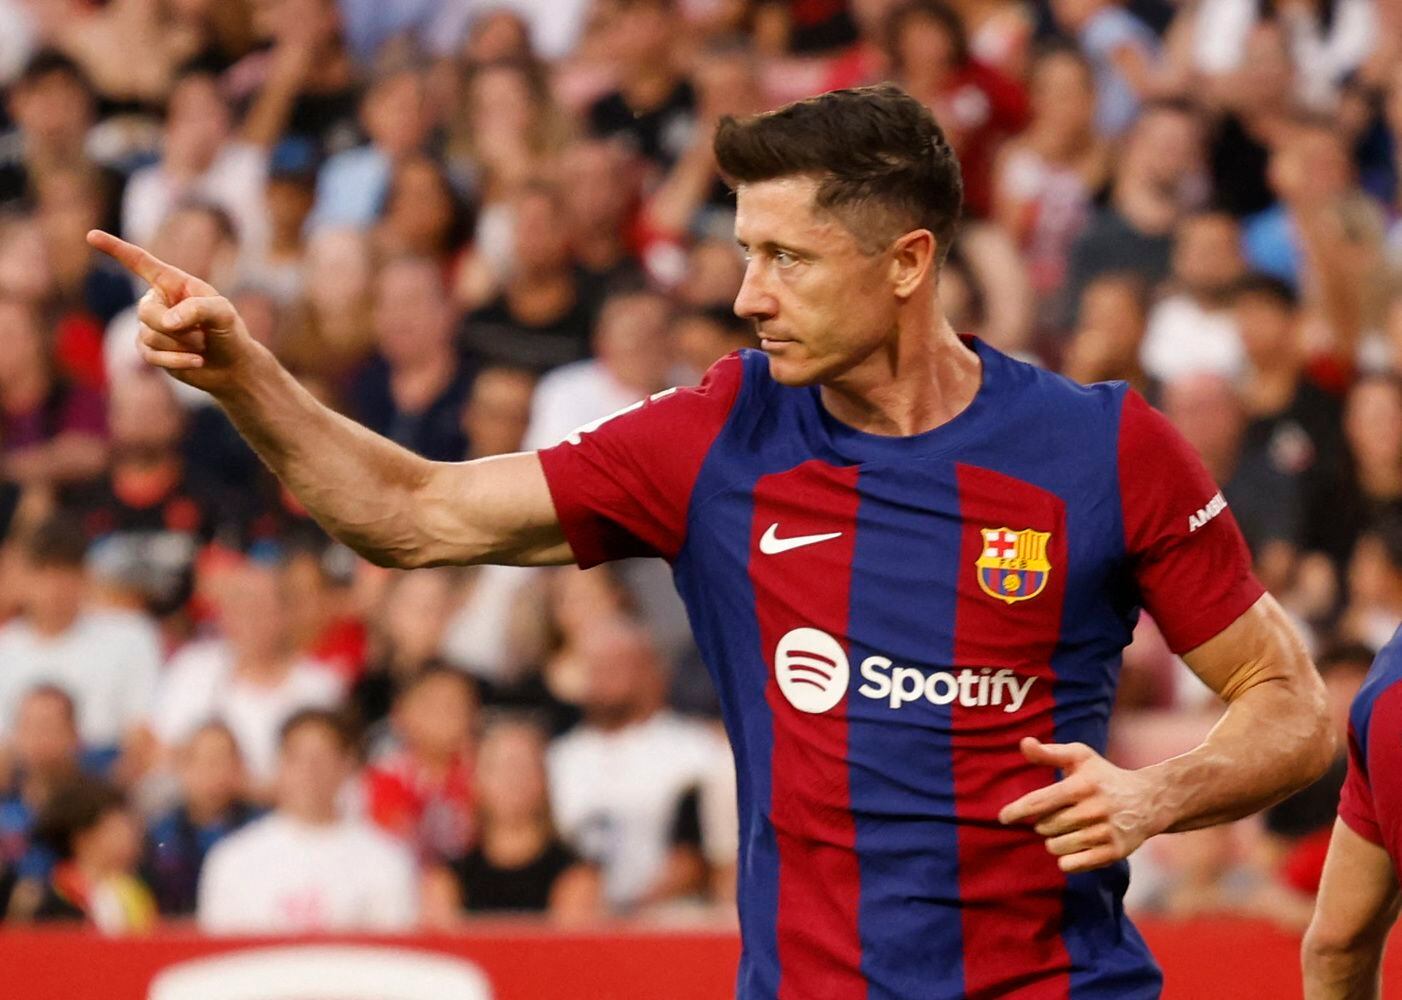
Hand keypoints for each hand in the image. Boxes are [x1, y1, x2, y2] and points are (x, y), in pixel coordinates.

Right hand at [86, 230, 255, 395]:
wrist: (231, 365)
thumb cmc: (228, 332)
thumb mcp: (223, 313)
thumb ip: (197, 310)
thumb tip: (166, 322)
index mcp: (172, 283)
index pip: (140, 262)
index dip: (116, 249)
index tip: (92, 236)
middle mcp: (157, 301)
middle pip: (145, 312)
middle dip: (173, 328)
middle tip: (202, 335)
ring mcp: (150, 326)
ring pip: (149, 336)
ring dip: (182, 345)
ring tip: (202, 345)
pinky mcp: (149, 350)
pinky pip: (150, 355)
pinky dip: (177, 360)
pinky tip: (197, 361)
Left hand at [998, 738, 1163, 873]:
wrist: (1149, 801)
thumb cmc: (1104, 776)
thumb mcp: (1080, 757)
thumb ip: (1048, 752)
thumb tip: (1023, 743)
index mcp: (1082, 785)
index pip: (1039, 801)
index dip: (1017, 811)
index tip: (1002, 818)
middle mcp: (1094, 809)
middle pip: (1045, 827)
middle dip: (1043, 824)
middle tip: (1059, 815)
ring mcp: (1105, 832)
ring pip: (1056, 847)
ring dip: (1054, 841)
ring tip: (1068, 830)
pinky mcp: (1114, 852)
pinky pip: (1072, 865)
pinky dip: (1067, 859)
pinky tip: (1075, 846)